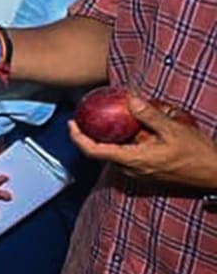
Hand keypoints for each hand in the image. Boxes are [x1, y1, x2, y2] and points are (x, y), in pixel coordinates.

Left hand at [68, 93, 216, 188]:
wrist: (214, 174)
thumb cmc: (196, 154)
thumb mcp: (173, 130)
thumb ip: (149, 116)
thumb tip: (130, 100)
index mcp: (132, 160)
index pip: (93, 151)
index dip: (77, 138)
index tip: (71, 124)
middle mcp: (131, 169)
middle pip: (100, 153)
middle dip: (91, 136)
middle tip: (87, 118)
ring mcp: (138, 173)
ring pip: (114, 155)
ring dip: (109, 139)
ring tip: (110, 120)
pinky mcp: (146, 172)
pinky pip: (126, 157)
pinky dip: (122, 144)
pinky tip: (132, 130)